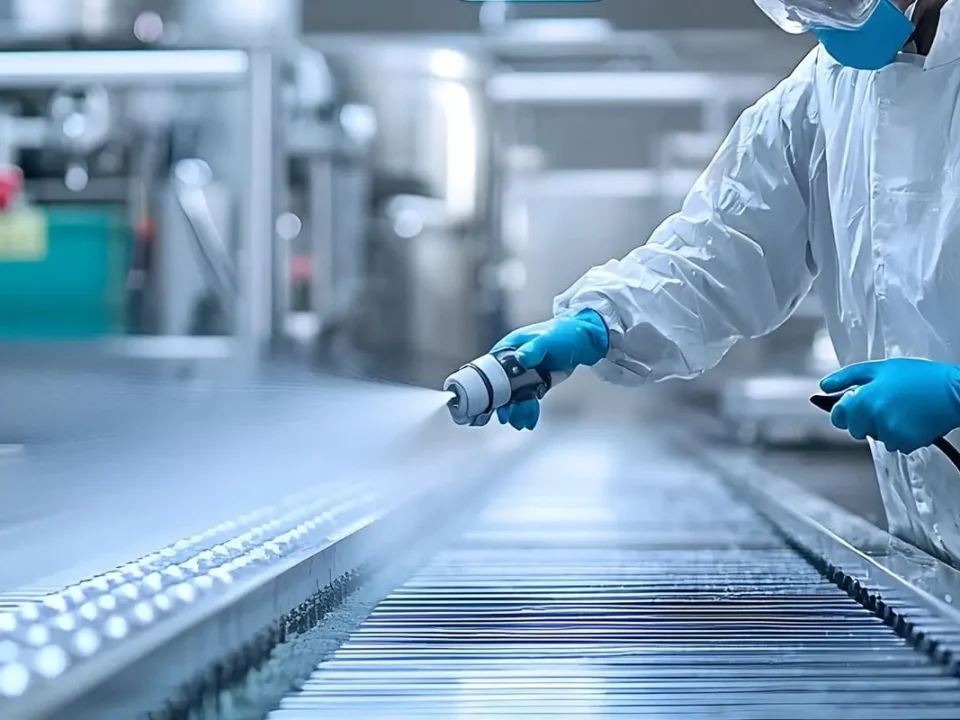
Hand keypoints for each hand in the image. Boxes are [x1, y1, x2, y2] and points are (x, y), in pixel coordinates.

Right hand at [492, 309, 608, 430]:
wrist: (585, 340)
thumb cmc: (565, 333)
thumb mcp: (548, 339)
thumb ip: (533, 349)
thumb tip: (520, 357)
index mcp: (511, 347)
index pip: (492, 367)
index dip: (489, 385)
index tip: (492, 400)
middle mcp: (514, 361)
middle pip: (501, 385)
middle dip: (503, 403)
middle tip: (507, 416)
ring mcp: (524, 373)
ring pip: (514, 396)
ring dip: (516, 410)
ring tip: (520, 421)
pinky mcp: (535, 382)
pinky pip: (527, 399)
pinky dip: (528, 410)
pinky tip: (529, 420)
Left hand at [820, 358, 959, 453]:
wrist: (955, 392)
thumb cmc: (919, 377)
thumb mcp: (880, 368)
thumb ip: (847, 377)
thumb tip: (824, 386)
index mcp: (863, 399)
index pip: (838, 417)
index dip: (846, 411)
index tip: (855, 406)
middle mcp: (873, 418)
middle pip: (856, 429)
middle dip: (866, 419)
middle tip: (886, 404)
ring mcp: (890, 433)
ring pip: (877, 436)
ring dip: (885, 427)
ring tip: (903, 409)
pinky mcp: (906, 443)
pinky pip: (896, 444)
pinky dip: (902, 435)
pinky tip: (913, 420)